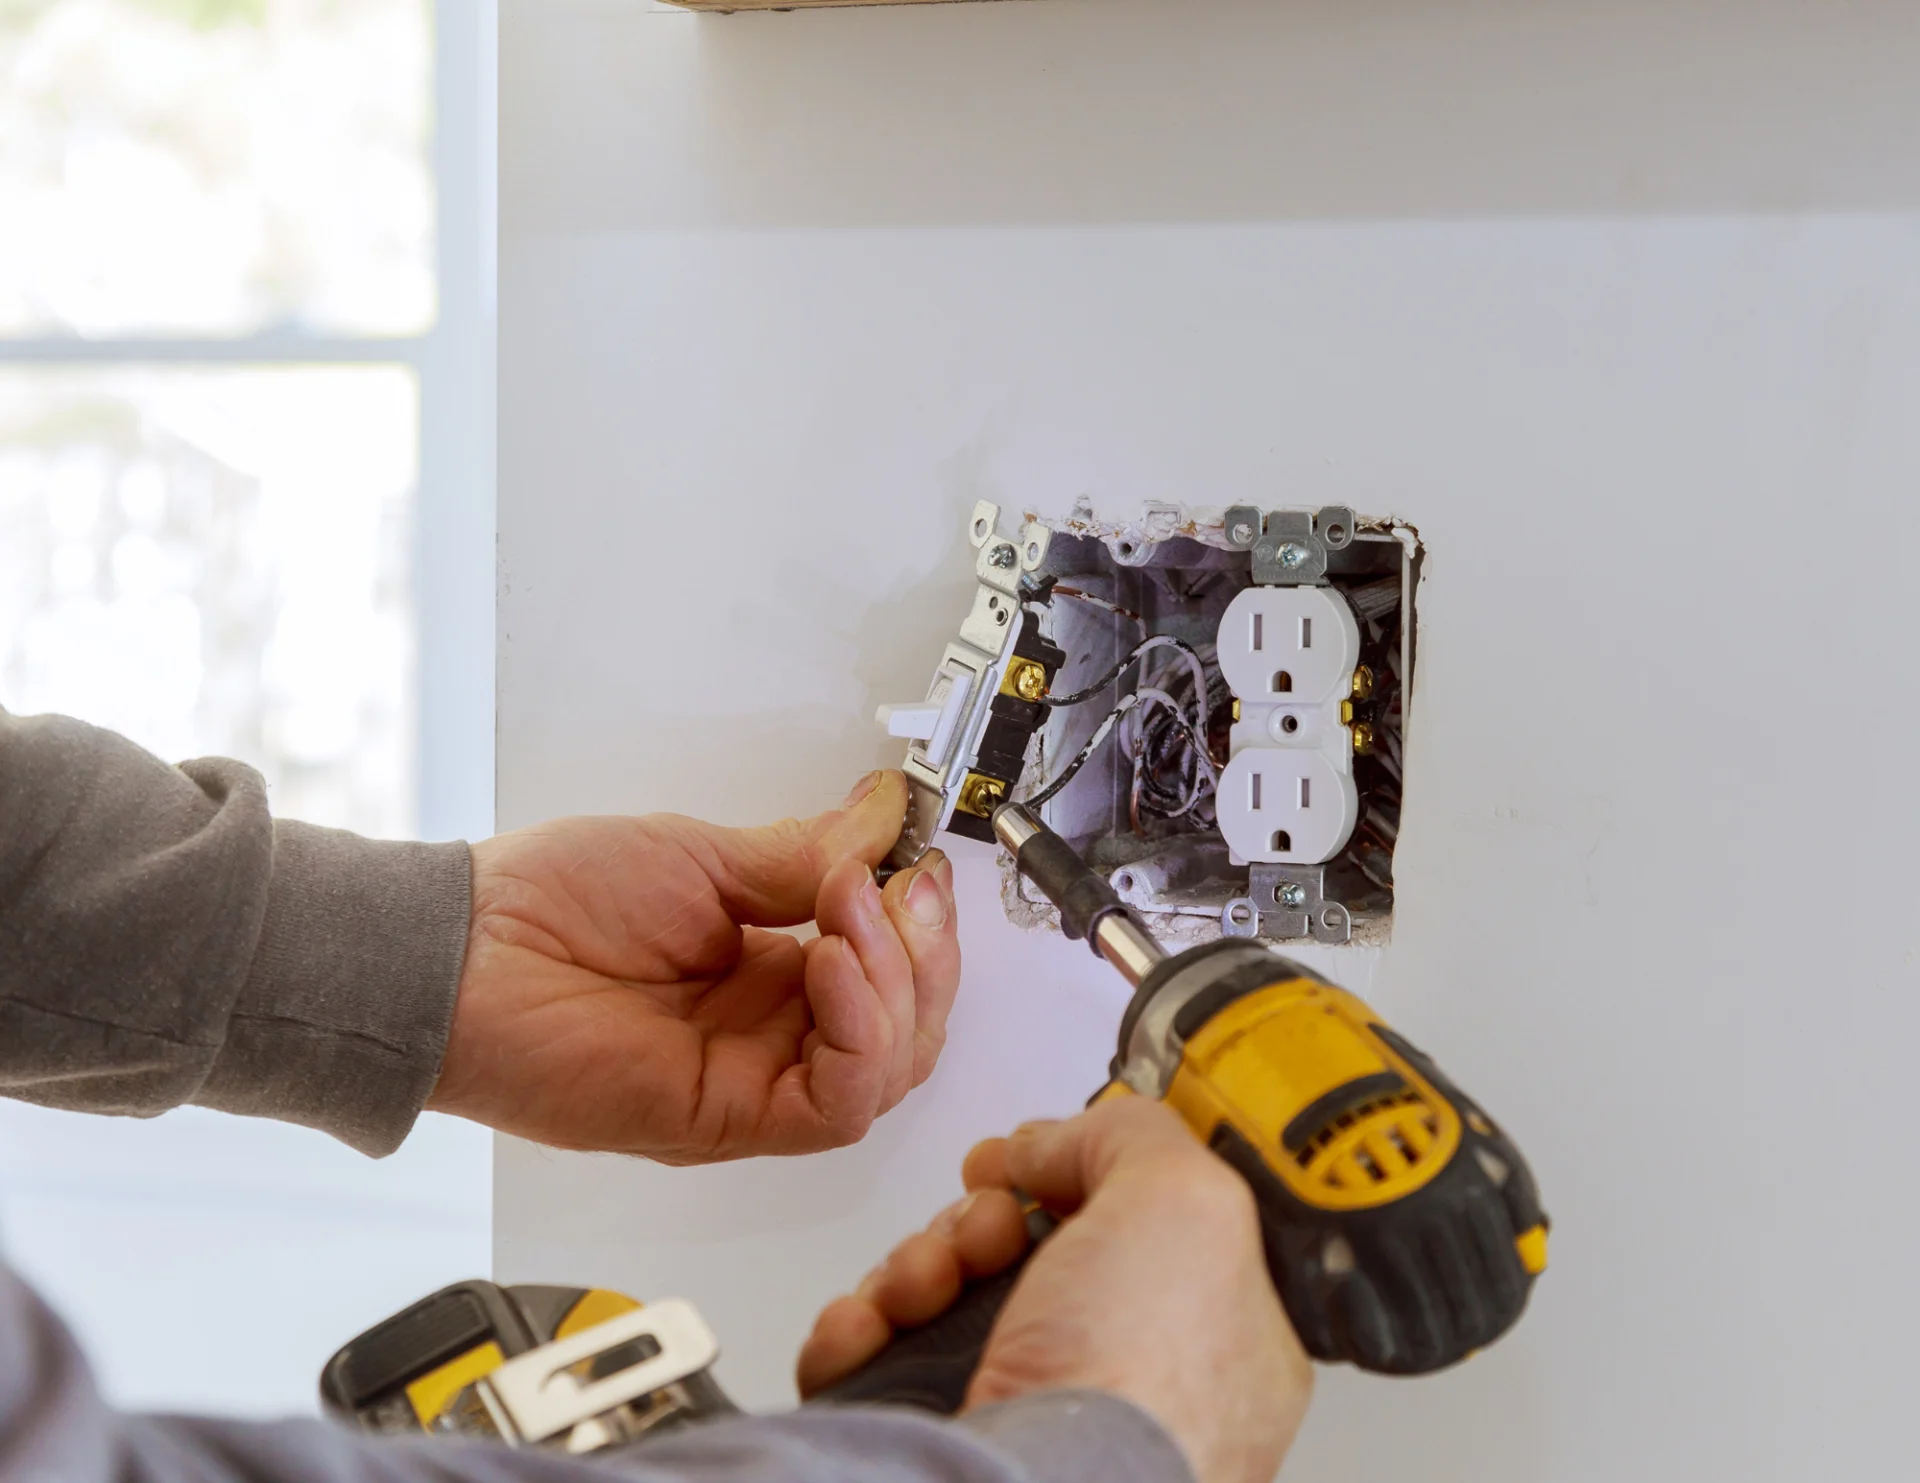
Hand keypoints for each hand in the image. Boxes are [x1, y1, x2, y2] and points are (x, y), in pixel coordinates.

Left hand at [428, 771, 959, 1161]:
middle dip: (926, 955)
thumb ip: (802, 855)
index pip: (891, 976)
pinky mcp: (726, 1119)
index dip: (919, 926)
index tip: (915, 862)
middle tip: (898, 887)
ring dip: (896, 986)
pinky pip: (834, 1105)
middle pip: (908, 1031)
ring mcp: (752, 1082)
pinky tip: (831, 966)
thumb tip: (883, 815)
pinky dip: (859, 1035)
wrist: (461, 953)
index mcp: (769, 975)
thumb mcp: (700, 856)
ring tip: (848, 911)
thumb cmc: (548, 903)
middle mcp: (771, 1036)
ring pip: (887, 1072)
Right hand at [797, 1099, 1312, 1482]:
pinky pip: (878, 1357)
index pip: (1139, 1224)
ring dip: (915, 1264)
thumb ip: (1133, 1137)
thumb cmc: (1141, 1391)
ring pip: (946, 1296)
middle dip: (979, 1217)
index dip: (1078, 1175)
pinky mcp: (940, 1438)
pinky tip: (869, 1325)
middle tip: (984, 1227)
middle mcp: (1119, 1378)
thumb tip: (1059, 1139)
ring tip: (923, 1285)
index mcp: (1211, 1333)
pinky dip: (859, 1329)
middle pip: (1026, 1249)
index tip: (1038, 1153)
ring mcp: (1026, 1414)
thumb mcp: (1186, 1201)